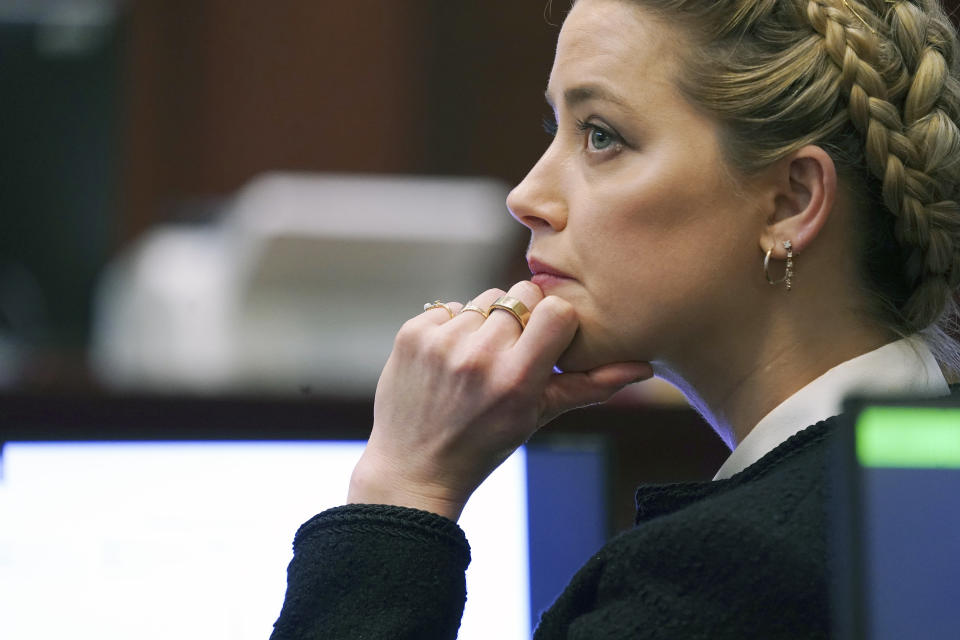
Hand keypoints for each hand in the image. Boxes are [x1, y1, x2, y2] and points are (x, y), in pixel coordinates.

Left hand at [347, 281, 652, 519]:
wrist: (415, 467)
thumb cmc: (486, 443)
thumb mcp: (540, 417)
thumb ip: (591, 386)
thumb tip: (644, 366)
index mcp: (516, 379)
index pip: (555, 310)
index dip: (555, 320)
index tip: (547, 339)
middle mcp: (478, 357)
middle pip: (519, 296)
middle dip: (520, 319)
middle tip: (509, 354)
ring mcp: (441, 344)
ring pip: (484, 299)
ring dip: (486, 323)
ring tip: (477, 361)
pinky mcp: (412, 335)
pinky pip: (450, 307)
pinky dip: (454, 327)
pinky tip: (450, 359)